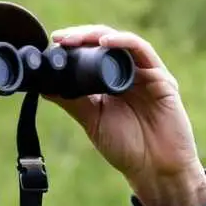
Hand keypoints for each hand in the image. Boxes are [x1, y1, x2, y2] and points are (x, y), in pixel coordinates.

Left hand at [48, 25, 205, 205]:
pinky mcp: (161, 77)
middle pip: (104, 42)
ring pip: (121, 42)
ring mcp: (146, 74)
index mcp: (112, 83)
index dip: (73, 46)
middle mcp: (129, 74)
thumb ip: (72, 101)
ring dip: (97, 35)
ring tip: (77, 38)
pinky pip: (142, 51)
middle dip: (81, 36)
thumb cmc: (127, 148)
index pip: (91, 54)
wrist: (154, 170)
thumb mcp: (92, 121)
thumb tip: (44, 85)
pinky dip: (123, 42)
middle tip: (60, 39)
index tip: (52, 44)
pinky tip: (105, 43)